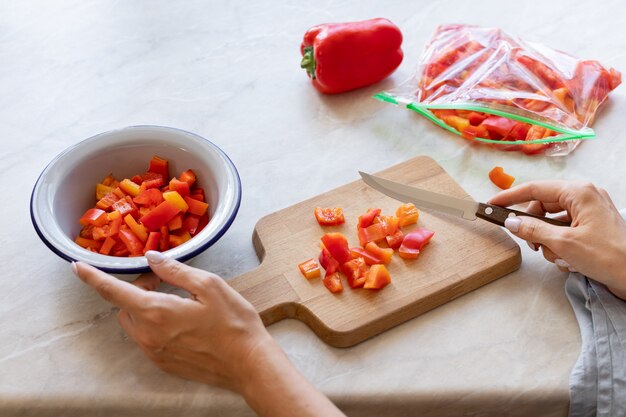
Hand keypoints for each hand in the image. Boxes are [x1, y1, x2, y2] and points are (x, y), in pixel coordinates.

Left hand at [73, 251, 344, 416]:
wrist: (248, 364)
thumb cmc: (234, 323)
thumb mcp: (209, 286)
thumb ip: (175, 270)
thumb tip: (152, 258)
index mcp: (156, 312)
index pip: (113, 292)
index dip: (93, 277)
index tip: (77, 267)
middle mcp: (148, 335)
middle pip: (124, 306)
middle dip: (135, 288)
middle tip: (161, 278)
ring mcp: (154, 352)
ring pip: (134, 322)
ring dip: (143, 306)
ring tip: (173, 298)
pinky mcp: (164, 364)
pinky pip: (147, 338)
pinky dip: (154, 323)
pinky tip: (181, 320)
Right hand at [488, 181, 625, 299]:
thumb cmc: (608, 256)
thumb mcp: (563, 243)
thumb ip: (533, 230)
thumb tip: (511, 222)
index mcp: (579, 192)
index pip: (535, 189)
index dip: (510, 197)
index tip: (492, 204)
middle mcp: (585, 197)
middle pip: (543, 206)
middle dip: (534, 227)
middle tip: (531, 245)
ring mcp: (590, 212)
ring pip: (552, 221)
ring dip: (548, 241)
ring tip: (558, 257)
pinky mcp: (593, 227)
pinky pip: (564, 231)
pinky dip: (560, 246)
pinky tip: (568, 261)